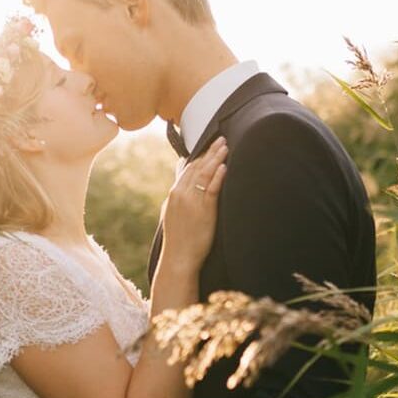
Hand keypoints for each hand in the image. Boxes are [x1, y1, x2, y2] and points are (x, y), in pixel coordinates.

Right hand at [160, 136, 227, 273]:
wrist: (178, 258)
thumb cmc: (179, 239)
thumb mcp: (172, 213)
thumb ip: (178, 195)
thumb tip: (181, 182)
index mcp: (174, 194)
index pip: (188, 169)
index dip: (200, 155)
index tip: (209, 145)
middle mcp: (181, 194)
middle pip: (197, 167)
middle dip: (209, 152)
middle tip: (221, 139)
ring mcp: (192, 201)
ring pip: (204, 174)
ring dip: (215, 159)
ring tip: (225, 146)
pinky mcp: (203, 211)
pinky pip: (211, 189)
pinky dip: (217, 176)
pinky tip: (224, 166)